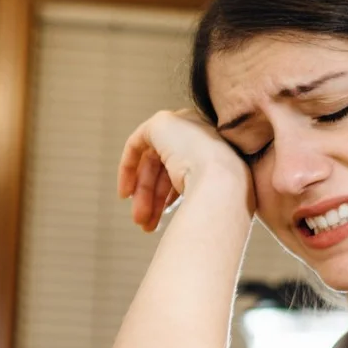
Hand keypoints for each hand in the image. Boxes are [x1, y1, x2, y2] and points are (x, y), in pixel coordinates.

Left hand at [118, 108, 254, 232]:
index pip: (182, 171)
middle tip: (144, 224)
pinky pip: (137, 143)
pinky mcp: (162, 123)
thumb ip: (191, 194)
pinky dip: (128, 167)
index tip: (156, 217)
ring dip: (143, 194)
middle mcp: (198, 132)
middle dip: (153, 199)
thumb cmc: (221, 196)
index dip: (166, 195)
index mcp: (213, 147)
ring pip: (152, 162)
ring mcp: (181, 124)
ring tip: (140, 220)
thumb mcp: (205, 194)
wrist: (222, 181)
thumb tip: (185, 215)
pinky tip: (125, 192)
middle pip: (165, 168)